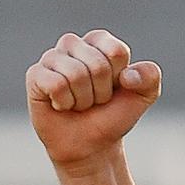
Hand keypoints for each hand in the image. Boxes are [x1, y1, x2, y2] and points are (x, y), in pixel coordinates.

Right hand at [25, 29, 161, 167]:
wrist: (91, 144)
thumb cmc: (114, 114)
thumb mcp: (144, 95)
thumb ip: (150, 76)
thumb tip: (126, 76)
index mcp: (100, 40)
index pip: (116, 51)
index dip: (119, 77)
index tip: (115, 87)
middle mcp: (73, 43)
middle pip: (97, 64)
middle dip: (101, 91)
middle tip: (95, 99)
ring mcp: (51, 58)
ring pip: (75, 74)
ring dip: (83, 99)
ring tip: (79, 103)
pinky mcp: (35, 75)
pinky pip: (55, 84)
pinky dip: (65, 102)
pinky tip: (62, 105)